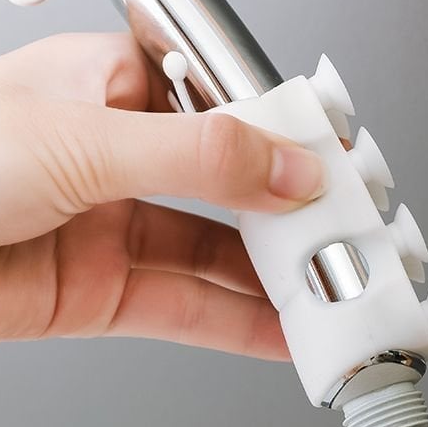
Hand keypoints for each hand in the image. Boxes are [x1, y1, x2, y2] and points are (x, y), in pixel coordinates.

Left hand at [0, 34, 325, 355]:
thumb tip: (288, 170)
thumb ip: (200, 158)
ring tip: (327, 301)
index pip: (229, 115)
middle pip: (233, 194)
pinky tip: (282, 336)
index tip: (336, 175)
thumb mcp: (84, 140)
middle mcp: (124, 160)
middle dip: (291, 226)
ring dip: (274, 285)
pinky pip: (189, 309)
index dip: (287, 146)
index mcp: (117, 91)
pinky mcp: (106, 292)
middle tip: (343, 248)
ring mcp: (118, 229)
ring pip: (218, 259)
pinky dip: (240, 327)